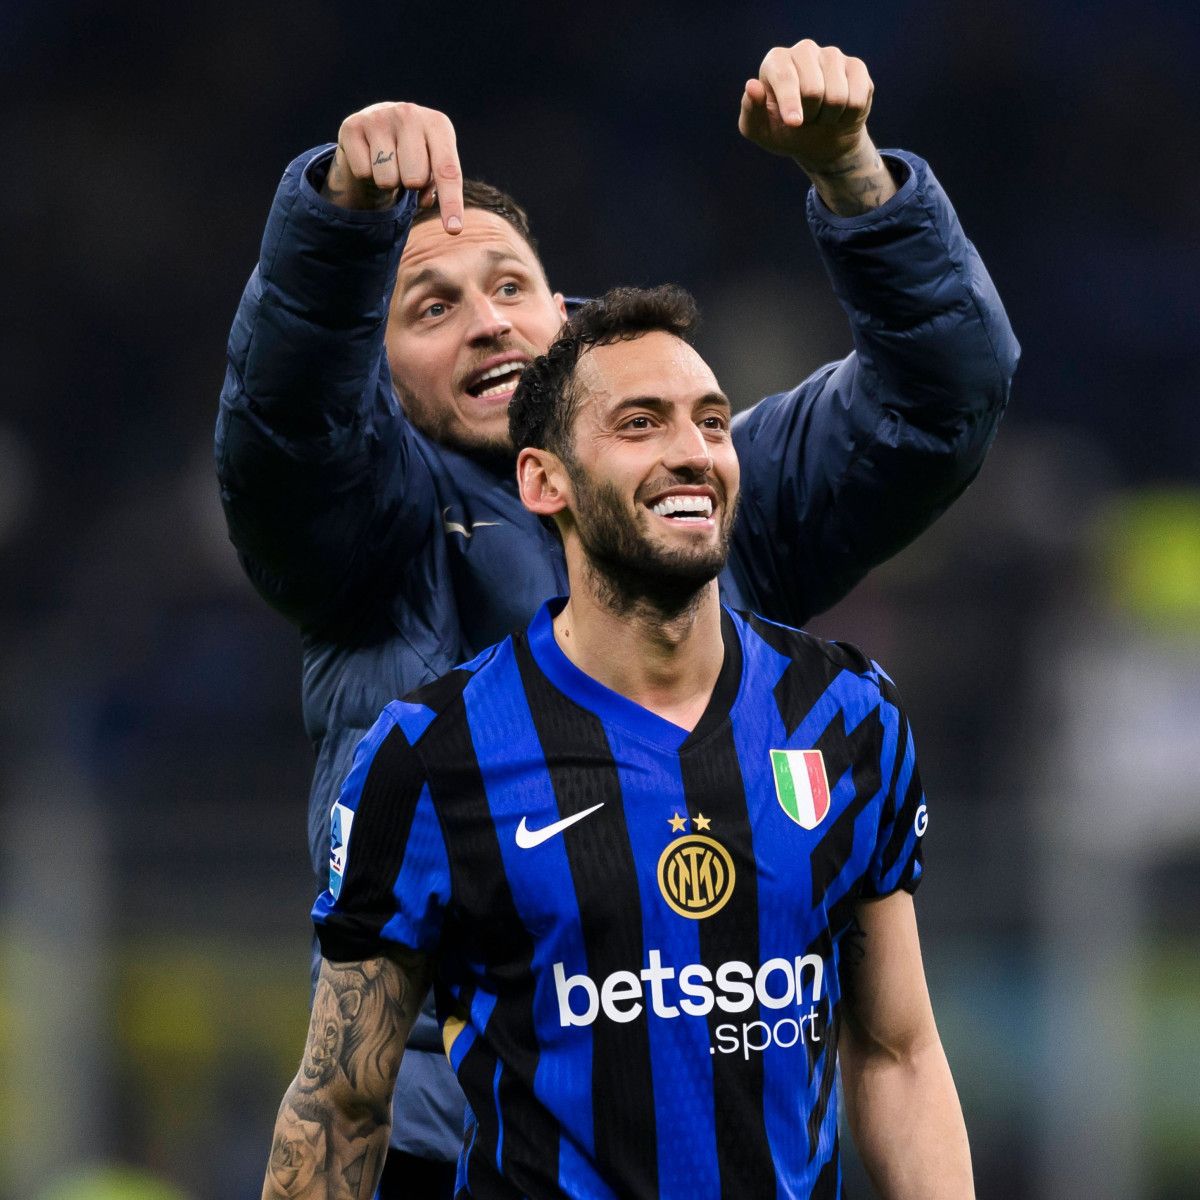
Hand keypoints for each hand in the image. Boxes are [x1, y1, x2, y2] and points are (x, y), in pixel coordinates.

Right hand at [322, 101, 462, 230]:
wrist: (378, 124)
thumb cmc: (416, 153)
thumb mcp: (434, 166)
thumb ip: (438, 187)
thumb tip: (424, 201)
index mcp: (438, 124)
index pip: (447, 170)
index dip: (451, 203)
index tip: (454, 230)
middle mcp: (409, 114)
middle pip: (414, 180)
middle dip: (410, 185)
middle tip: (406, 168)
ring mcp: (379, 117)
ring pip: (386, 180)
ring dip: (388, 181)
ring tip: (388, 162)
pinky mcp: (352, 126)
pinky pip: (363, 172)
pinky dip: (366, 173)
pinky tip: (369, 156)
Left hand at [739, 40, 895, 215]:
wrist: (817, 140)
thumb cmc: (782, 131)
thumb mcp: (758, 129)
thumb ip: (751, 110)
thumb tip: (752, 86)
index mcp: (776, 60)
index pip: (785, 77)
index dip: (790, 104)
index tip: (794, 123)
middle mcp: (804, 50)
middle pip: (813, 90)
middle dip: (809, 116)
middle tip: (805, 119)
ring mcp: (832, 55)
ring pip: (837, 97)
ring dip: (829, 118)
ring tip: (821, 115)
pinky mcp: (856, 67)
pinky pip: (857, 99)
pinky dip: (848, 116)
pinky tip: (840, 113)